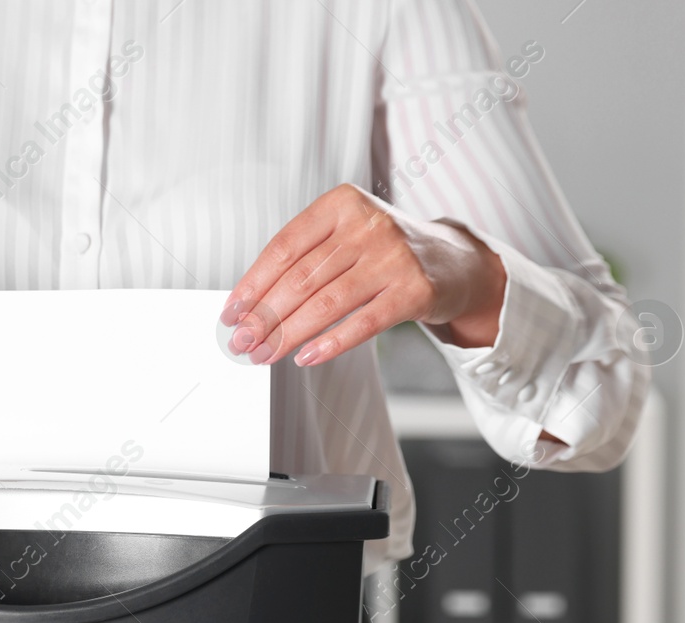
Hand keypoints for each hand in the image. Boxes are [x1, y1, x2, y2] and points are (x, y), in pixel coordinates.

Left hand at [221, 183, 506, 366]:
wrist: (453, 261)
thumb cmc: (385, 251)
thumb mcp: (345, 236)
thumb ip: (304, 260)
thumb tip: (250, 306)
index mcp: (341, 204)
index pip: (283, 248)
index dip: (252, 284)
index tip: (230, 313)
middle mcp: (368, 224)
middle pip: (300, 278)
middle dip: (264, 316)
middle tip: (241, 342)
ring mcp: (394, 256)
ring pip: (326, 303)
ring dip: (288, 334)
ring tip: (264, 354)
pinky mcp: (415, 290)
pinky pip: (363, 323)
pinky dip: (330, 343)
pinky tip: (305, 357)